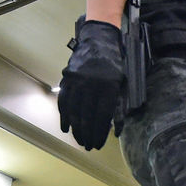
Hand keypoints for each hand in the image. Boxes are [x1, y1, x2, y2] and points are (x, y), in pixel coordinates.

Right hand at [58, 19, 126, 150]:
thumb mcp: (122, 83)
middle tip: (88, 146)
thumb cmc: (115, 64)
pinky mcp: (68, 78)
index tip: (98, 144)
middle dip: (87, 134)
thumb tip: (116, 131)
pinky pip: (64, 100)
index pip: (102, 116)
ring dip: (76, 128)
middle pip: (87, 116)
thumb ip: (118, 106)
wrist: (99, 39)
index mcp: (108, 86)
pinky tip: (66, 127)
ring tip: (79, 140)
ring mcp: (77, 81)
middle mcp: (91, 84)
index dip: (99, 133)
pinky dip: (64, 115)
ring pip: (74, 110)